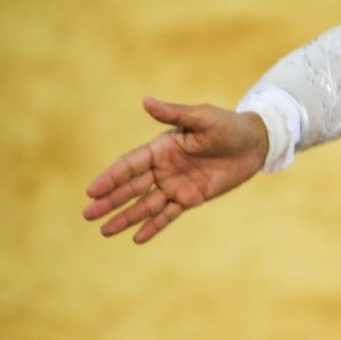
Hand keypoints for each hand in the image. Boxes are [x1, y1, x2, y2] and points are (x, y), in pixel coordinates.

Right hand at [83, 97, 268, 242]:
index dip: (110, 178)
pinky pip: (169, 215)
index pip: (129, 165)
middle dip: (109, 201)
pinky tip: (137, 238)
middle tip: (87, 215)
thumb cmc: (226, 125)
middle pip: (131, 188)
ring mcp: (176, 185)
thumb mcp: (201, 118)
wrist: (253, 143)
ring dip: (125, 217)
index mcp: (160, 147)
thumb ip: (174, 114)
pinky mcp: (191, 198)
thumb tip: (146, 101)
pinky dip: (153, 226)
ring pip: (145, 205)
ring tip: (104, 231)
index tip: (91, 191)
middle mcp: (163, 168)